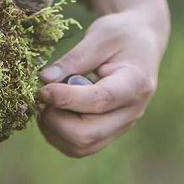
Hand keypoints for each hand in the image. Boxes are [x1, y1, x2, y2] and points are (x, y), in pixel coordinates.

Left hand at [37, 7, 166, 157]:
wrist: (141, 46)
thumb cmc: (121, 36)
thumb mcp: (100, 35)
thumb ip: (74, 58)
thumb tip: (44, 79)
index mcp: (135, 83)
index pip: (100, 101)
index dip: (68, 99)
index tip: (43, 90)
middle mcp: (131, 113)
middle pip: (88, 134)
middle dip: (56, 119)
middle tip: (42, 96)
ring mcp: (120, 128)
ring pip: (81, 147)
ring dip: (54, 130)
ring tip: (46, 103)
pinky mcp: (108, 134)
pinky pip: (79, 148)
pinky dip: (58, 135)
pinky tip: (52, 113)